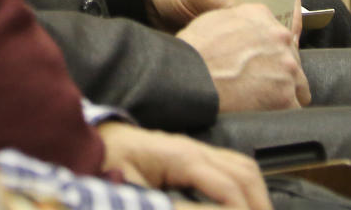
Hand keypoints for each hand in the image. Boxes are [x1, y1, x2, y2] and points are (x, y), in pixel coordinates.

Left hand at [98, 122, 270, 209]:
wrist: (92, 146)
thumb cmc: (104, 166)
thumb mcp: (131, 193)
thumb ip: (166, 204)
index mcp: (179, 157)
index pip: (228, 186)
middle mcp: (193, 148)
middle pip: (244, 172)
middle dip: (258, 203)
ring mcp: (194, 149)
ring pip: (242, 166)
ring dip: (256, 194)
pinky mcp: (190, 155)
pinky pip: (231, 166)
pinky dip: (244, 186)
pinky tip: (244, 204)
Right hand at [177, 3, 310, 112]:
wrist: (190, 77)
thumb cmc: (194, 51)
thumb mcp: (216, 19)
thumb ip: (240, 22)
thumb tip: (245, 33)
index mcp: (263, 16)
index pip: (279, 37)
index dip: (271, 53)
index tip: (263, 64)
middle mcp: (280, 38)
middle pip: (292, 61)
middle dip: (280, 73)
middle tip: (260, 85)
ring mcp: (286, 68)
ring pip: (298, 86)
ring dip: (283, 94)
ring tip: (263, 104)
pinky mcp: (285, 97)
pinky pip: (294, 109)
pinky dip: (281, 113)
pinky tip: (266, 115)